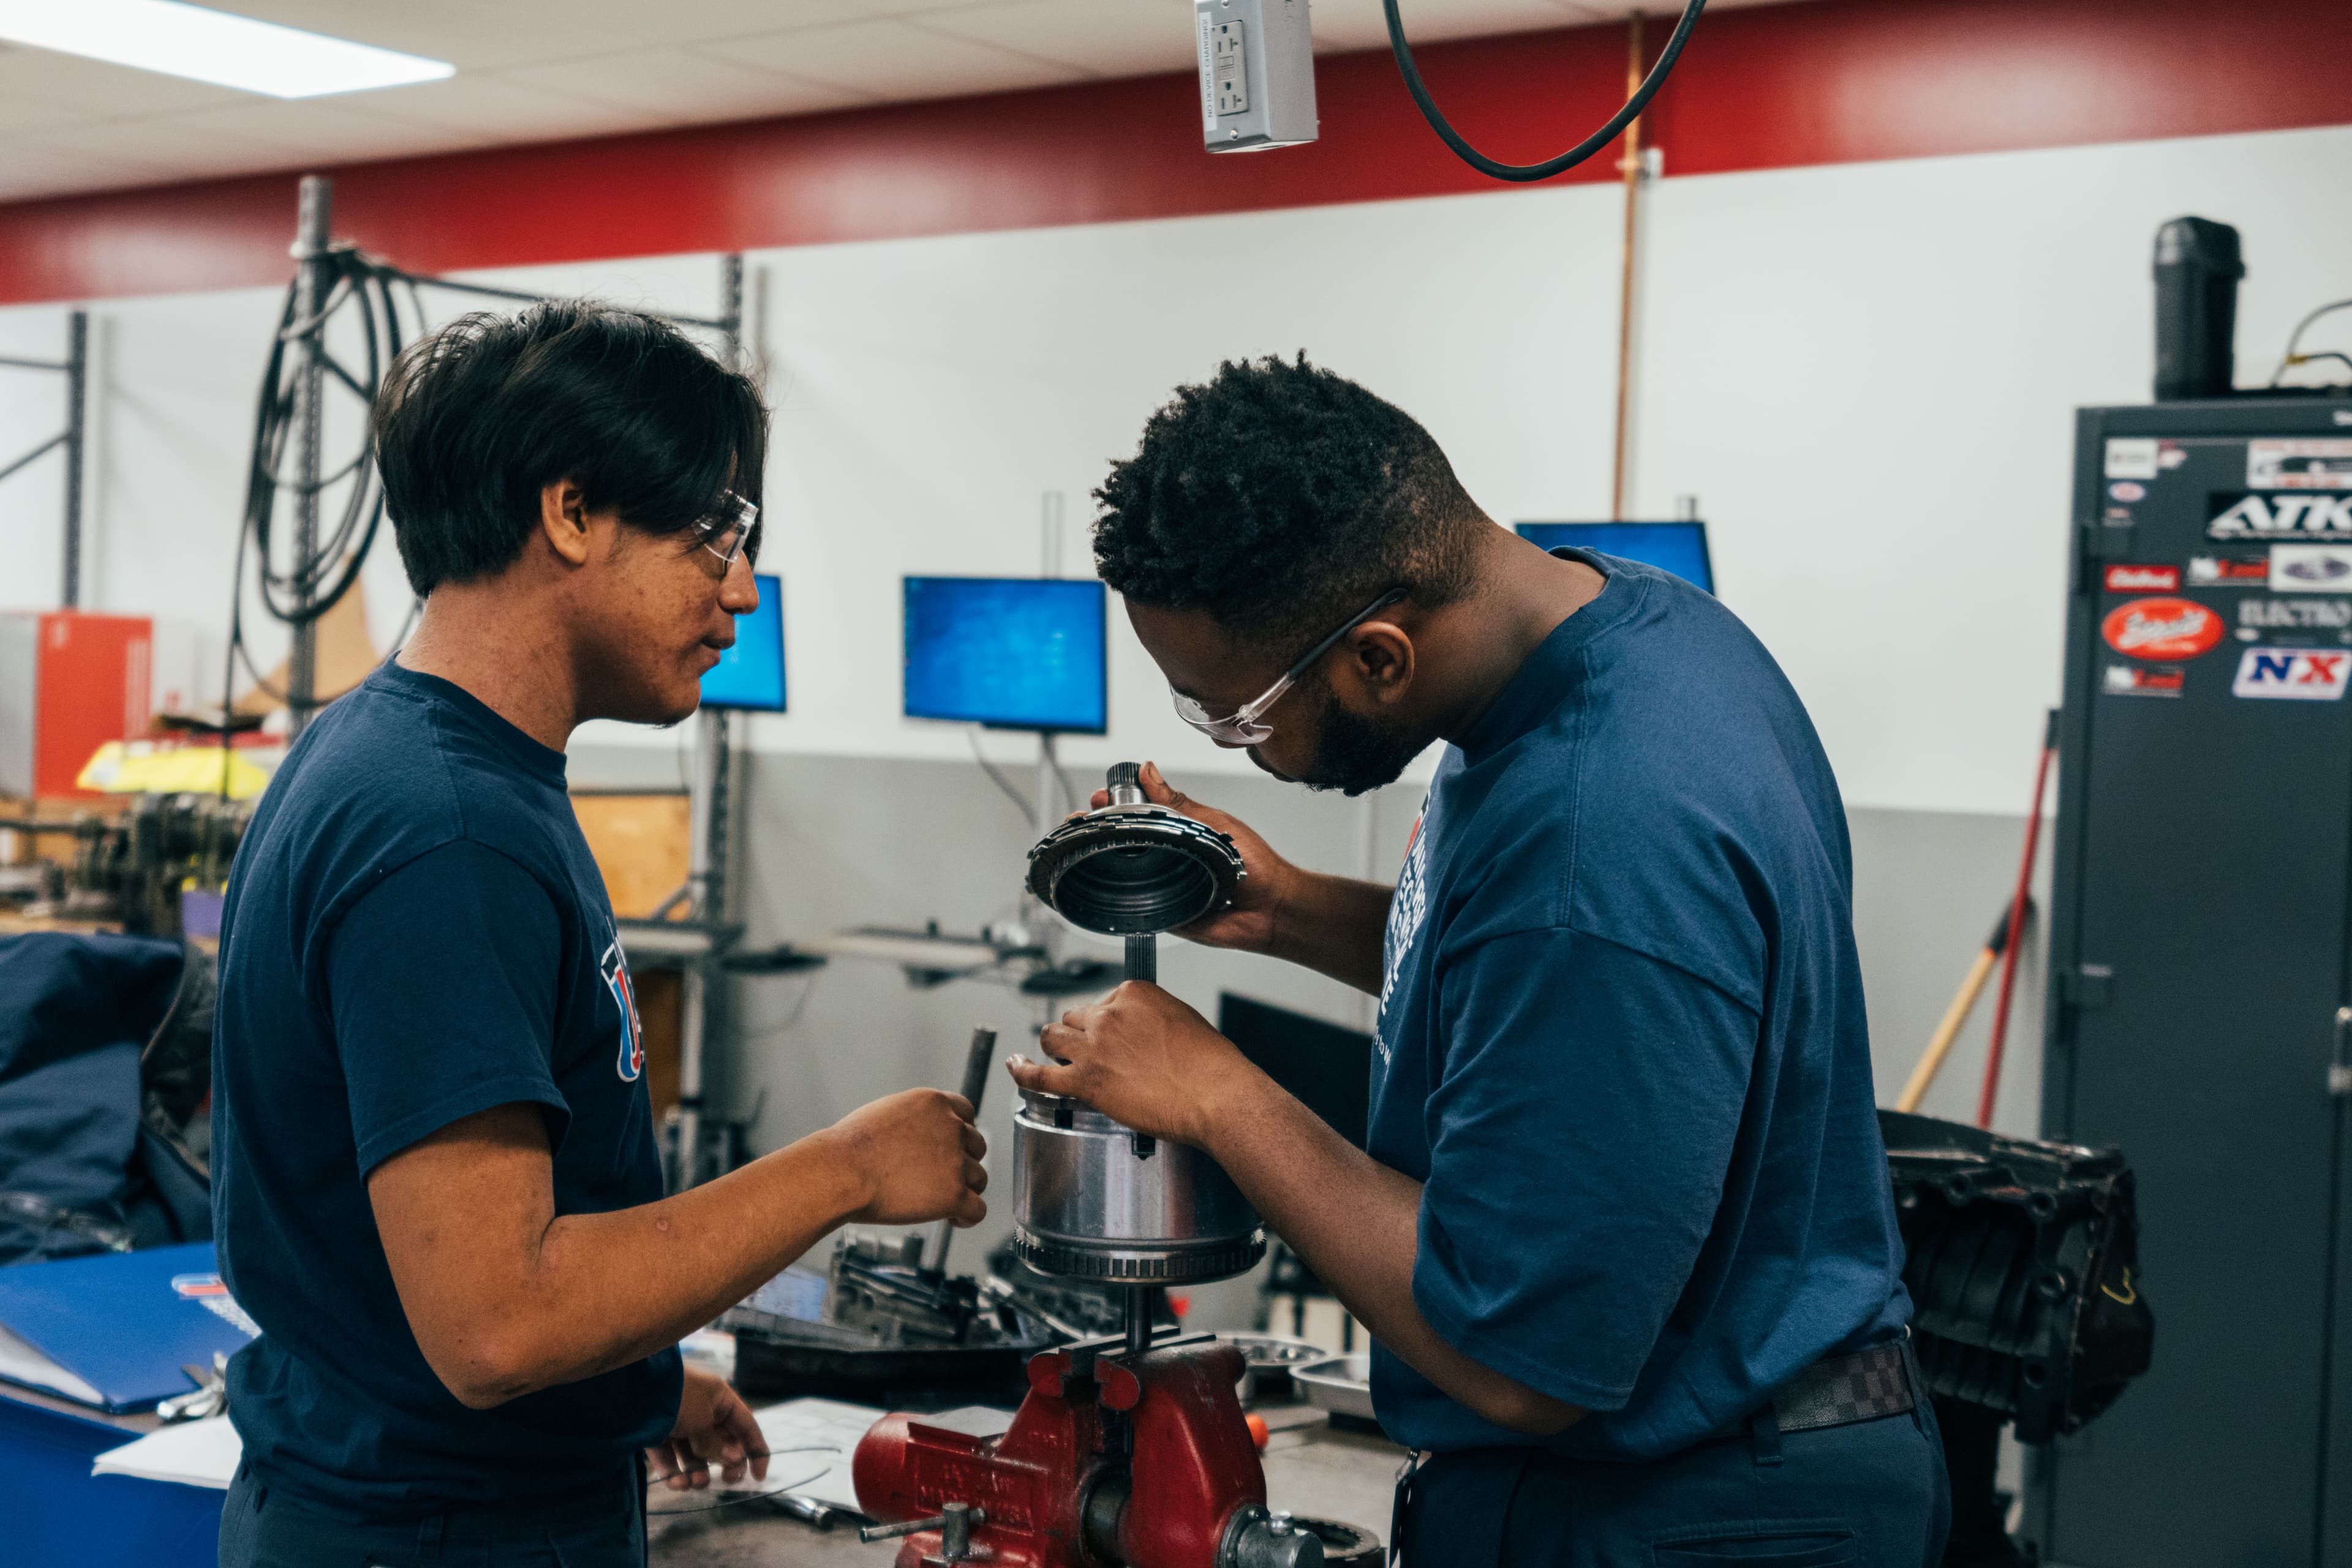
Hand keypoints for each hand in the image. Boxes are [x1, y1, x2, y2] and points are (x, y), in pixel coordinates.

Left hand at [647, 1365, 766, 1491]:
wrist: (633, 1389)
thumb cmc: (677, 1398)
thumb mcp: (701, 1420)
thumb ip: (717, 1444)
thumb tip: (735, 1460)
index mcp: (720, 1399)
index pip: (746, 1426)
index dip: (756, 1451)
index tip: (758, 1477)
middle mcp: (702, 1411)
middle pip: (721, 1444)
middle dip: (724, 1465)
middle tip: (725, 1480)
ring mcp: (679, 1425)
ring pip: (695, 1455)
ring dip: (698, 1472)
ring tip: (695, 1482)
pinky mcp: (657, 1436)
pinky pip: (671, 1459)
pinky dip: (675, 1473)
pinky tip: (677, 1484)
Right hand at [826, 1088, 988, 1227]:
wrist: (840, 1172)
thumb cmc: (849, 1148)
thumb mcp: (887, 1113)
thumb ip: (914, 1120)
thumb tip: (920, 1136)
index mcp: (935, 1103)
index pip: (967, 1114)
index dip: (959, 1135)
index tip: (950, 1150)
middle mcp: (951, 1127)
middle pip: (977, 1147)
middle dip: (962, 1162)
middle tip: (939, 1178)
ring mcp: (955, 1161)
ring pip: (979, 1179)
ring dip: (964, 1190)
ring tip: (941, 1201)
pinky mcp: (953, 1194)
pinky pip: (977, 1210)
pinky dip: (968, 1217)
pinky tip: (953, 1219)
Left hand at [1008, 982, 1261, 1148]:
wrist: (1215, 1095)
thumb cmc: (1210, 1065)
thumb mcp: (1183, 1020)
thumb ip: (1152, 1020)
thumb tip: (1141, 1034)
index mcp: (1133, 993)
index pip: (1103, 1001)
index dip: (1106, 1022)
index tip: (1114, 1035)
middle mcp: (1108, 1014)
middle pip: (1075, 1018)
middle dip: (1080, 1033)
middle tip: (1093, 1052)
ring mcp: (1093, 1047)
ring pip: (1053, 1037)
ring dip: (1055, 1046)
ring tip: (1057, 1056)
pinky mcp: (1084, 1081)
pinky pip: (1037, 1074)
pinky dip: (1022, 1070)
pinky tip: (1015, 1066)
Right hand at [1091, 763, 1298, 955]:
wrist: (1273, 908)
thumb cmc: (1255, 865)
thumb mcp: (1213, 822)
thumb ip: (1177, 803)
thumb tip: (1147, 770)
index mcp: (1179, 830)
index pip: (1138, 813)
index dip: (1115, 804)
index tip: (1099, 798)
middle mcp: (1168, 857)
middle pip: (1124, 840)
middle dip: (1098, 828)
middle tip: (1081, 820)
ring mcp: (1163, 885)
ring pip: (1124, 871)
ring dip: (1099, 857)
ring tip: (1081, 843)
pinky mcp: (1164, 914)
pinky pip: (1135, 905)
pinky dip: (1116, 896)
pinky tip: (1096, 884)